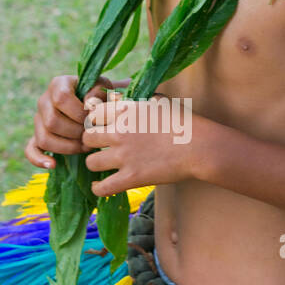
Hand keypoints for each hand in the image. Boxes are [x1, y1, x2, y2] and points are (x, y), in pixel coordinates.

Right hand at [24, 74, 131, 171]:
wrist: (97, 107)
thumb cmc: (101, 96)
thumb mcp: (104, 88)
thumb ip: (98, 91)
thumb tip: (87, 105)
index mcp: (58, 85)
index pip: (61, 99)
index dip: (78, 112)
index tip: (92, 119)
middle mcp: (44, 101)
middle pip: (52, 121)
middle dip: (75, 133)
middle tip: (92, 137)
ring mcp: (39, 120)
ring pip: (44, 138)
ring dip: (67, 147)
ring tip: (85, 147)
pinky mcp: (37, 137)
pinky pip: (30, 150)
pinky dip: (39, 159)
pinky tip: (53, 165)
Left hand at [81, 90, 200, 195]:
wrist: (198, 146)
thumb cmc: (180, 121)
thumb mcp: (155, 100)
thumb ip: (131, 99)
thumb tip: (112, 96)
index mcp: (125, 111)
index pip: (92, 115)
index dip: (95, 122)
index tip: (100, 127)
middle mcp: (119, 132)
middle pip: (86, 137)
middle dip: (91, 142)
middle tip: (101, 147)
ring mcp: (124, 156)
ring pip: (90, 162)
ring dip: (95, 164)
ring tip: (103, 165)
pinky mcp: (132, 177)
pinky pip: (102, 187)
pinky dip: (98, 188)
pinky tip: (101, 185)